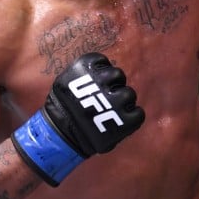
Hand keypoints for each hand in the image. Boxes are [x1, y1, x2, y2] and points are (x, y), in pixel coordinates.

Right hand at [12, 53, 144, 185]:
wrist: (60, 136)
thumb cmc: (64, 109)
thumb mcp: (66, 83)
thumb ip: (84, 75)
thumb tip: (103, 69)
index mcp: (82, 69)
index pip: (101, 61)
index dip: (101, 71)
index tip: (96, 81)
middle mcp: (100, 82)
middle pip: (118, 75)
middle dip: (113, 85)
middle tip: (105, 97)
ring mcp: (113, 102)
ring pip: (130, 93)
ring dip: (123, 100)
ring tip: (113, 109)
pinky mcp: (124, 121)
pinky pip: (139, 113)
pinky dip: (134, 116)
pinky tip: (123, 119)